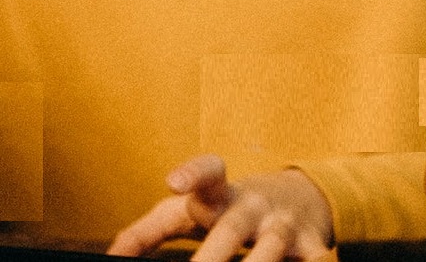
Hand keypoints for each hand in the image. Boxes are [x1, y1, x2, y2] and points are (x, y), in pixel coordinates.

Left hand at [108, 154, 334, 260]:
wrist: (302, 195)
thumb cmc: (227, 209)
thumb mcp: (191, 210)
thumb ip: (148, 230)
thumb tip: (110, 255)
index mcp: (220, 196)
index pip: (208, 174)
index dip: (193, 173)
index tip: (175, 181)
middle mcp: (252, 206)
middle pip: (230, 229)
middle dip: (211, 257)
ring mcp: (283, 224)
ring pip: (271, 246)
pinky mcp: (310, 242)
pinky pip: (316, 258)